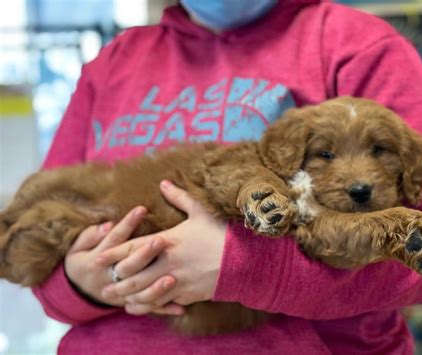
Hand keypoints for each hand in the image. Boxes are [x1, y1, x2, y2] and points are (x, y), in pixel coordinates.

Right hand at [64, 206, 169, 306]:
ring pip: (139, 292)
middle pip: (129, 266)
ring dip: (155, 286)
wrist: (77, 292)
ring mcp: (121, 294)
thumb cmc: (82, 260)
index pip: (114, 239)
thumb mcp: (77, 248)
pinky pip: (149, 308)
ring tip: (172, 277)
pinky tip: (182, 306)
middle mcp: (109, 278)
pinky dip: (165, 308)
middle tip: (162, 240)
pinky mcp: (130, 303)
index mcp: (96, 260)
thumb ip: (90, 235)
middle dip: (145, 253)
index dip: (127, 224)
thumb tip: (107, 225)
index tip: (142, 209)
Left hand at [98, 181, 226, 314]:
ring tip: (114, 300)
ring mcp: (175, 281)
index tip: (98, 257)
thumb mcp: (200, 212)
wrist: (242, 261)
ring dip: (126, 297)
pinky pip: (160, 303)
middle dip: (114, 281)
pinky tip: (139, 307)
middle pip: (131, 275)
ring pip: (143, 293)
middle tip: (101, 286)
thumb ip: (179, 197)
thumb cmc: (220, 234)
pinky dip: (147, 306)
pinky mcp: (185, 294)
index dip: (112, 253)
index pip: (132, 248)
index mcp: (167, 242)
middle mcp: (166, 263)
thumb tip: (164, 183)